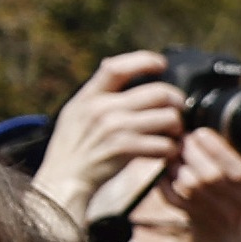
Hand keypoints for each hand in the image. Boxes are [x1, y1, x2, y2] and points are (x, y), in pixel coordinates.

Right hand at [34, 52, 184, 229]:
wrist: (63, 180)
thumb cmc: (72, 148)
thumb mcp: (74, 113)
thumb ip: (96, 93)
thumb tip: (113, 66)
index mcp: (87, 97)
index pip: (117, 67)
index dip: (144, 60)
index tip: (160, 64)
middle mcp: (101, 109)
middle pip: (158, 92)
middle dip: (176, 101)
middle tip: (177, 111)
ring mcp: (114, 129)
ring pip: (168, 118)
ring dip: (177, 127)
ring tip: (172, 134)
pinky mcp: (126, 150)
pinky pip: (165, 144)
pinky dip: (171, 150)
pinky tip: (165, 153)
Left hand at [162, 127, 240, 241]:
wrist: (225, 234)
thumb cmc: (236, 195)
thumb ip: (233, 159)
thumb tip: (205, 132)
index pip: (238, 170)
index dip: (215, 148)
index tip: (201, 133)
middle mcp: (234, 202)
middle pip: (209, 175)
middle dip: (191, 152)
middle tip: (182, 138)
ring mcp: (210, 211)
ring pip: (188, 184)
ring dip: (176, 165)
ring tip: (174, 153)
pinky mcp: (189, 216)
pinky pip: (172, 195)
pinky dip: (164, 180)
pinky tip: (166, 169)